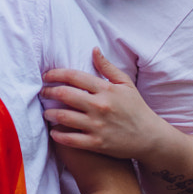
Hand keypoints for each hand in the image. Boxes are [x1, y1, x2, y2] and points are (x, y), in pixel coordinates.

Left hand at [41, 47, 166, 159]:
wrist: (150, 137)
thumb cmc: (136, 109)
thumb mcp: (126, 84)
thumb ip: (108, 67)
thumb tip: (94, 50)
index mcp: (106, 89)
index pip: (74, 76)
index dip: (55, 74)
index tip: (46, 76)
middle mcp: (100, 106)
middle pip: (64, 94)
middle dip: (48, 92)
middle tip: (42, 92)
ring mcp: (97, 125)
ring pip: (64, 116)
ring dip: (49, 113)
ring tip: (46, 112)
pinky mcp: (96, 144)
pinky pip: (70, 139)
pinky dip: (58, 135)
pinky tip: (54, 131)